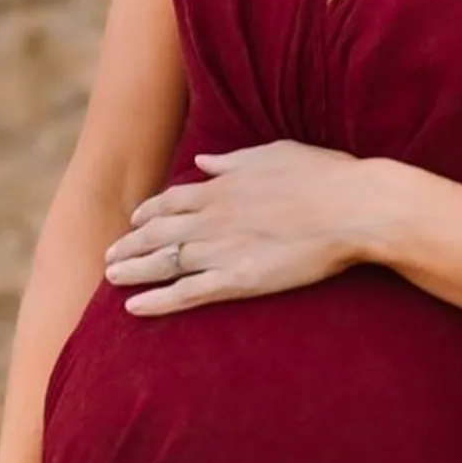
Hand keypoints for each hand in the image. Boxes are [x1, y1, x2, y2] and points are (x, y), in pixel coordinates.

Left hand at [103, 139, 371, 316]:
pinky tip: (133, 308)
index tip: (134, 220)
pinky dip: (156, 301)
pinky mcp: (236, 280)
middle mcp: (211, 217)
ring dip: (131, 270)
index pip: (169, 200)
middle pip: (156, 232)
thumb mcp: (273, 153)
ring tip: (110, 277)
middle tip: (109, 254)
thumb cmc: (323, 176)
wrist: (352, 207)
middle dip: (129, 244)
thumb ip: (232, 160)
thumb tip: (203, 159)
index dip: (148, 212)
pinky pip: (185, 294)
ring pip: (162, 263)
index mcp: (221, 186)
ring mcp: (221, 250)